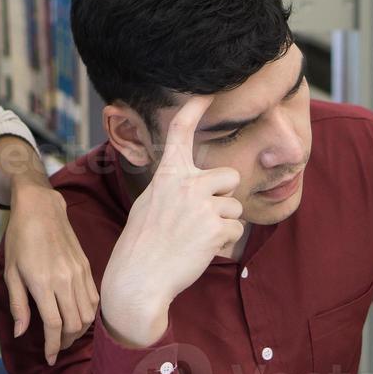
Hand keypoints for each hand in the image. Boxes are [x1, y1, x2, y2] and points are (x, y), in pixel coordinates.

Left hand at [4, 179, 98, 363]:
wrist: (41, 209)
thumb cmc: (20, 239)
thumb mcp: (10, 273)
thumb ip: (18, 305)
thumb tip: (21, 333)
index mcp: (42, 283)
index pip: (53, 325)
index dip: (52, 346)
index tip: (49, 358)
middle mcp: (64, 281)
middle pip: (74, 323)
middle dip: (65, 341)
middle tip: (55, 347)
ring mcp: (79, 274)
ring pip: (88, 314)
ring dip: (79, 330)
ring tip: (67, 334)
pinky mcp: (87, 267)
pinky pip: (94, 298)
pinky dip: (89, 314)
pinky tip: (78, 316)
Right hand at [100, 95, 243, 346]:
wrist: (138, 280)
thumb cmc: (141, 245)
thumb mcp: (149, 204)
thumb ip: (173, 189)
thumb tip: (198, 187)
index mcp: (167, 176)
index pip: (180, 133)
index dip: (193, 109)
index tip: (206, 93)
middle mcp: (186, 184)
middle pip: (229, 177)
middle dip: (224, 196)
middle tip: (203, 217)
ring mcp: (202, 205)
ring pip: (233, 208)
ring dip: (221, 225)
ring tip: (194, 240)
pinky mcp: (215, 228)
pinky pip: (234, 231)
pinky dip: (222, 244)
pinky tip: (199, 251)